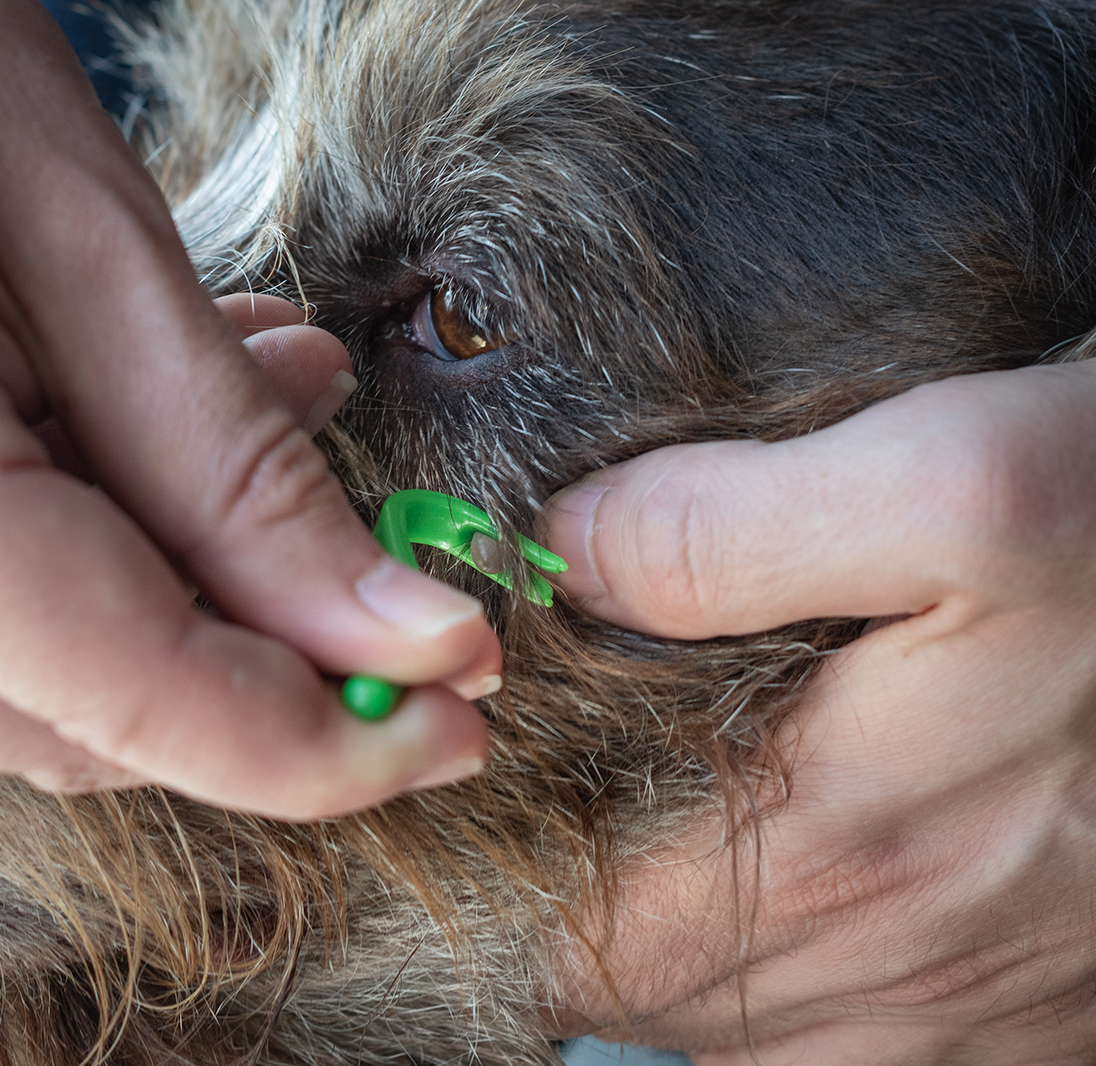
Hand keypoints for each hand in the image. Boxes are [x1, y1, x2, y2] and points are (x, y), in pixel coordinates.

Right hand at [0, 0, 497, 821]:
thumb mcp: (93, 224)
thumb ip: (236, 462)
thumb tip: (385, 624)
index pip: (120, 690)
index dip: (312, 735)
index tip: (459, 714)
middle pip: (56, 718)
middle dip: (248, 676)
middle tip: (393, 587)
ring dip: (157, 604)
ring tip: (270, 433)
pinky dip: (52, 557)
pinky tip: (125, 431)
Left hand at [537, 361, 1095, 1063]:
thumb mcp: (951, 482)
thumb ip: (726, 533)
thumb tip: (556, 559)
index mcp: (851, 844)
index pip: (581, 931)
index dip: (494, 862)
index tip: (456, 774)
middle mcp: (913, 965)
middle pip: (653, 993)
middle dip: (564, 906)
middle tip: (524, 785)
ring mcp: (994, 1007)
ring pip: (751, 1037)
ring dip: (671, 951)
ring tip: (631, 828)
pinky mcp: (1058, 1003)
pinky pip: (865, 1047)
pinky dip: (791, 990)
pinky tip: (786, 888)